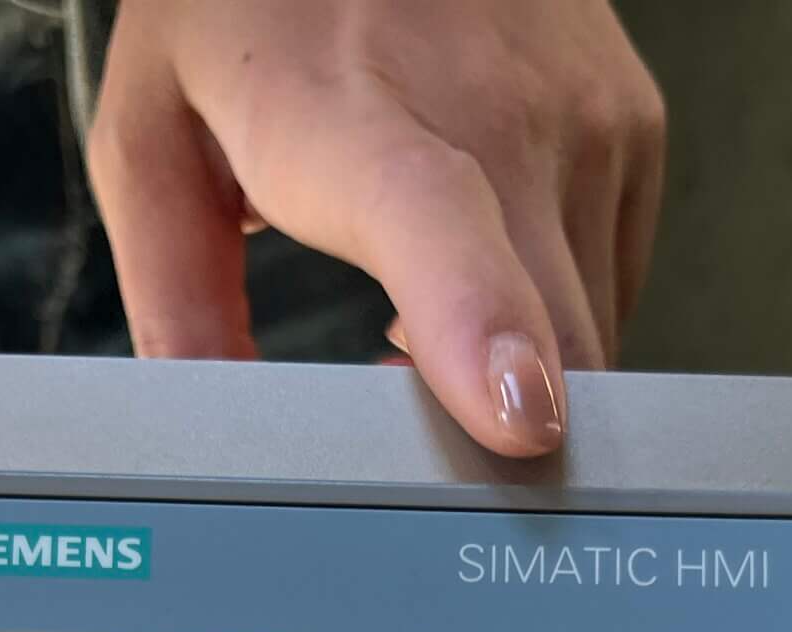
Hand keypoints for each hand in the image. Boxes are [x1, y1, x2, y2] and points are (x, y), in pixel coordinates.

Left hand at [88, 0, 666, 456]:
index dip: (484, 333)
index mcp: (359, 124)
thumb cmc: (256, 4)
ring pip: (590, 339)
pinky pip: (613, 286)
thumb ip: (175, 295)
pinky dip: (552, 309)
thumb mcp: (157, 134)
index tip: (516, 418)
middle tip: (388, 391)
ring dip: (520, 366)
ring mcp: (584, 122)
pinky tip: (478, 253)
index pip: (440, 227)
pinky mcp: (634, 129)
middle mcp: (498, 117)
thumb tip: (209, 422)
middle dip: (490, 428)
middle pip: (551, 353)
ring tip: (418, 300)